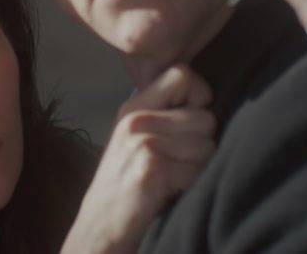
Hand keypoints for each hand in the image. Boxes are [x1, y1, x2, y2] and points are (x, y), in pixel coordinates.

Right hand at [61, 65, 215, 253]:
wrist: (98, 232)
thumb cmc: (126, 191)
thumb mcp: (135, 141)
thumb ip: (164, 116)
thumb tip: (208, 100)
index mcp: (134, 108)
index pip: (183, 74)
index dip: (199, 96)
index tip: (190, 123)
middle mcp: (137, 120)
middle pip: (206, 117)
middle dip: (201, 145)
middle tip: (176, 166)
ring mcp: (143, 142)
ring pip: (208, 146)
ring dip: (198, 169)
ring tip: (171, 181)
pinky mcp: (151, 168)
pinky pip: (199, 172)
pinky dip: (191, 189)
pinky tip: (168, 195)